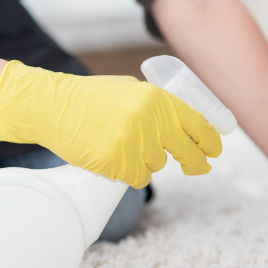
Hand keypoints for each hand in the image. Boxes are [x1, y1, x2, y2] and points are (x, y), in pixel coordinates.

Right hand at [0, 61, 221, 187]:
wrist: (52, 106)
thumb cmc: (91, 98)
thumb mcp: (131, 90)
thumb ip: (158, 105)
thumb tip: (186, 123)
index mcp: (156, 98)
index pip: (197, 124)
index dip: (210, 141)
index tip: (214, 151)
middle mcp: (149, 119)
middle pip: (186, 152)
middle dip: (195, 162)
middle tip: (196, 166)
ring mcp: (133, 142)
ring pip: (157, 165)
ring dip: (147, 161)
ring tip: (123, 145)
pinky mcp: (116, 162)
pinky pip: (137, 177)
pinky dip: (129, 173)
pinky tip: (114, 158)